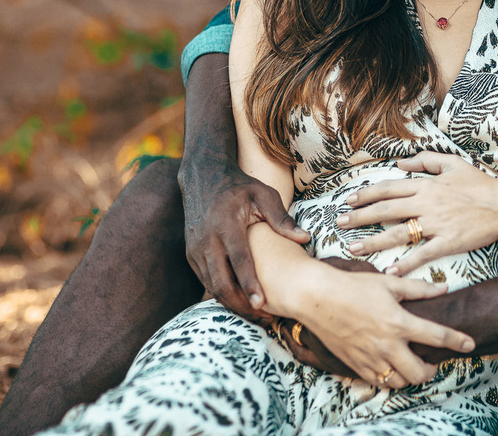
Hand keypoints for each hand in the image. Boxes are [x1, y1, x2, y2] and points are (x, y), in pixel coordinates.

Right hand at [180, 153, 309, 322]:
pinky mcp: (192, 256)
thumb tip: (305, 239)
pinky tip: (241, 304)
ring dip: (233, 305)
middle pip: (221, 282)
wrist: (203, 177)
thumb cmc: (239, 186)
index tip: (263, 304)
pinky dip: (223, 296)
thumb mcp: (263, 194)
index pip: (238, 260)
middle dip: (241, 305)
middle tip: (265, 320)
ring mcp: (196, 249)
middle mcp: (207, 240)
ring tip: (258, 317)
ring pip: (212, 287)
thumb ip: (282, 218)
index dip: (249, 283)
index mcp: (226, 224)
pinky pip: (206, 282)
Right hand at [288, 258, 474, 387]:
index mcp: (398, 322)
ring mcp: (371, 358)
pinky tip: (390, 366)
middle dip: (431, 370)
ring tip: (411, 364)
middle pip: (420, 373)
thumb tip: (443, 289)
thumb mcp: (389, 282)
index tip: (469, 345)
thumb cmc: (353, 286)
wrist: (317, 298)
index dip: (457, 342)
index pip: (437, 337)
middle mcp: (387, 345)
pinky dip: (389, 378)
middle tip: (432, 362)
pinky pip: (379, 382)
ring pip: (400, 382)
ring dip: (410, 376)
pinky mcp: (356, 365)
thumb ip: (418, 289)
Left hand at [337, 151, 497, 275]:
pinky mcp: (449, 242)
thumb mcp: (453, 164)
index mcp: (426, 184)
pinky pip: (423, 254)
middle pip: (386, 210)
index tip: (348, 201)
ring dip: (374, 241)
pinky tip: (389, 271)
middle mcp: (427, 203)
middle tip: (340, 223)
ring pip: (398, 233)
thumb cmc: (480, 185)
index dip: (366, 194)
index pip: (388, 188)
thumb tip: (400, 161)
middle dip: (360, 217)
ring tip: (354, 248)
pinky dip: (405, 263)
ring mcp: (437, 223)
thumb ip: (425, 160)